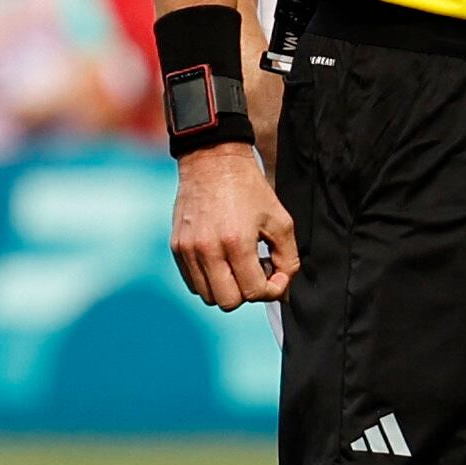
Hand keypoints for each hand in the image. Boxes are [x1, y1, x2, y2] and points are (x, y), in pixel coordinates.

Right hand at [170, 141, 295, 309]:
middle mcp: (207, 250)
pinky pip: (193, 282)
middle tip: (257, 271)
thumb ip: (288, 258)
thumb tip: (283, 286)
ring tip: (238, 265)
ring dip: (227, 288)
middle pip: (228, 302)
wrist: (213, 162)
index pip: (254, 292)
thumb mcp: (280, 221)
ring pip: (208, 296)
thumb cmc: (250, 190)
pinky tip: (222, 260)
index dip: (272, 290)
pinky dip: (210, 280)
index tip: (276, 275)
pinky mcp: (177, 247)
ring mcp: (188, 250)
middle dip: (247, 293)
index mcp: (236, 242)